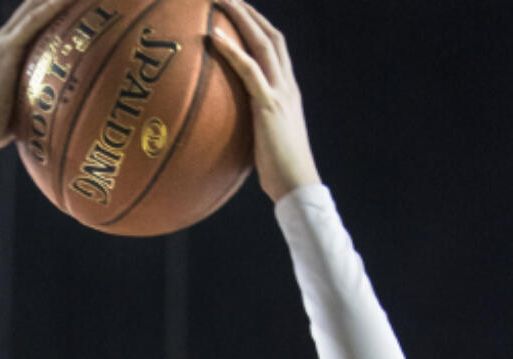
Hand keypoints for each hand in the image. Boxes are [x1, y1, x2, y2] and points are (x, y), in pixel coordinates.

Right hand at [0, 0, 65, 146]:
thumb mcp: (17, 110)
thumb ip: (33, 104)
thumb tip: (53, 118)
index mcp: (5, 53)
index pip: (30, 25)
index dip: (48, 10)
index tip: (70, 5)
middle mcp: (2, 41)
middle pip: (32, 10)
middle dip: (52, 0)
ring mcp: (3, 42)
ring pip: (33, 9)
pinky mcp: (6, 49)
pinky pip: (32, 22)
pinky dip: (50, 8)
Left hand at [208, 1, 319, 203]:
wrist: (298, 186)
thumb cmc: (280, 174)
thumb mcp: (266, 144)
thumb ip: (253, 129)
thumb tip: (229, 134)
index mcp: (288, 92)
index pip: (276, 49)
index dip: (259, 27)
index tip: (241, 13)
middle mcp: (287, 85)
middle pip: (271, 35)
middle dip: (249, 12)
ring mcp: (280, 93)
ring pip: (262, 42)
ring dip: (240, 17)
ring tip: (218, 1)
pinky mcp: (269, 106)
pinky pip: (249, 70)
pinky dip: (232, 50)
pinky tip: (213, 36)